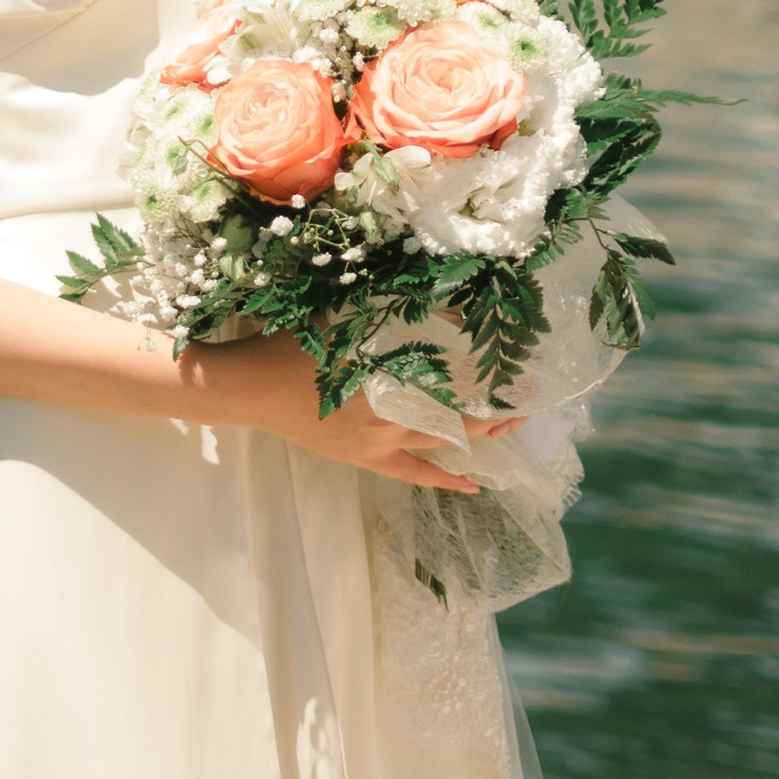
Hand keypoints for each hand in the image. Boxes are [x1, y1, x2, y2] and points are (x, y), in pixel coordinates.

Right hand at [206, 336, 512, 492]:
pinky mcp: (365, 457)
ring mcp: (379, 441)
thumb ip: (384, 310)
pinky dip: (445, 478)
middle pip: (457, 413)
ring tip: (511, 425)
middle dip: (495, 406)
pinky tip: (473, 483)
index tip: (518, 365)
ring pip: (442, 440)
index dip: (487, 375)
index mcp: (385, 374)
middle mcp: (390, 412)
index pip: (452, 377)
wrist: (249, 386)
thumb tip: (430, 295)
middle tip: (529, 398)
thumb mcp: (342, 315)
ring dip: (479, 435)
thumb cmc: (291, 343)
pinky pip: (414, 473)